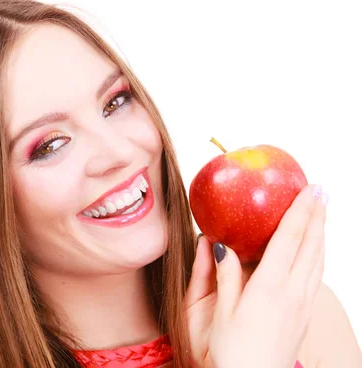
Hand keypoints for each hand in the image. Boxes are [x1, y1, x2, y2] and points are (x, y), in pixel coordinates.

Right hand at [184, 184, 327, 367]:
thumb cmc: (231, 352)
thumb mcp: (220, 311)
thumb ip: (223, 275)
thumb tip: (218, 244)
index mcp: (270, 287)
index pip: (290, 239)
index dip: (301, 211)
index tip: (310, 189)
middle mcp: (293, 293)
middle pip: (312, 246)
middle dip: (318, 216)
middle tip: (321, 191)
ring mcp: (302, 305)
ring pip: (318, 260)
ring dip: (321, 234)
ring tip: (321, 214)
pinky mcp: (304, 315)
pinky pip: (315, 275)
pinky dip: (317, 254)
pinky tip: (312, 252)